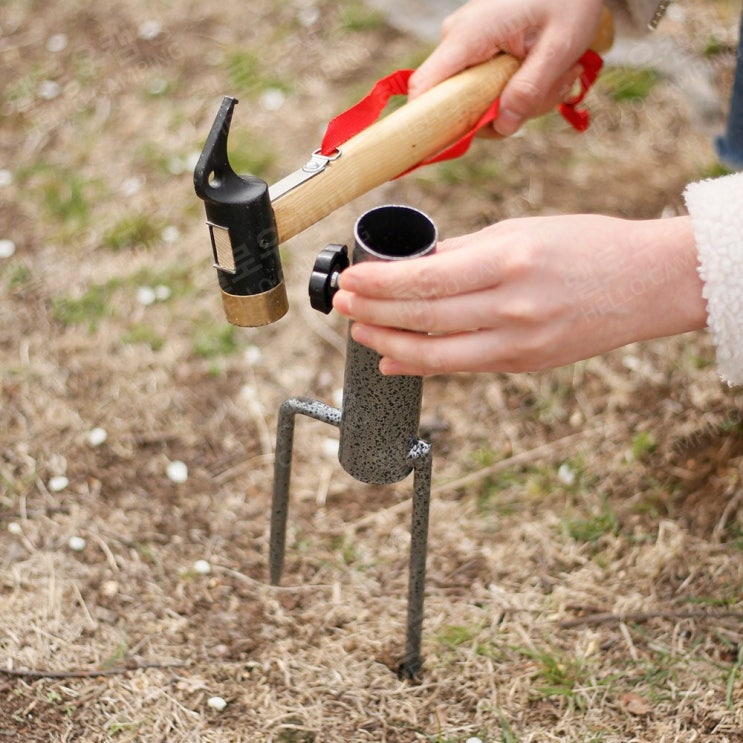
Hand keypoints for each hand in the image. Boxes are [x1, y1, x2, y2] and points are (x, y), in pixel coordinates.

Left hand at [333, 215, 705, 375]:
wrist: (647, 284)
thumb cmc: (587, 246)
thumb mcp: (522, 231)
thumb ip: (465, 251)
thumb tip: (416, 264)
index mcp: (507, 260)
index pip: (425, 279)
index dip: (378, 284)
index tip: (349, 280)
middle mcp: (510, 306)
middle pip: (422, 317)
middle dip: (372, 312)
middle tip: (340, 305)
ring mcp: (518, 342)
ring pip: (435, 352)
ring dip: (388, 343)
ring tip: (358, 332)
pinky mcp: (524, 364)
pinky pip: (461, 367)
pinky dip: (422, 365)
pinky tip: (393, 360)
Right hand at [408, 0, 605, 134]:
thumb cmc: (570, 0)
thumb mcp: (559, 47)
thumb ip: (529, 90)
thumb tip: (502, 127)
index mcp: (467, 36)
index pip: (424, 87)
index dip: (429, 122)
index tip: (453, 144)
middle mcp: (457, 39)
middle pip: (458, 103)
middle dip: (502, 112)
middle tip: (548, 94)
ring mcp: (466, 44)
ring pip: (477, 98)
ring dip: (518, 100)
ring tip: (558, 76)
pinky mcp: (478, 48)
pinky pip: (487, 85)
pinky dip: (518, 88)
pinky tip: (546, 72)